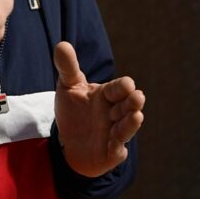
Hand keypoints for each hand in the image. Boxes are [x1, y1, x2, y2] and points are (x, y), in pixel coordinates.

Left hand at [54, 41, 144, 177]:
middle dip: (132, 102)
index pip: (117, 89)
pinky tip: (118, 149)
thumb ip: (68, 67)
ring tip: (136, 116)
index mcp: (107, 95)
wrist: (69, 141)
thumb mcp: (68, 87)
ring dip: (130, 124)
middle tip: (138, 97)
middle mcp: (114, 113)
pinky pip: (116, 152)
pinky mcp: (110, 153)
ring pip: (125, 128)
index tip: (127, 84)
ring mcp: (114, 133)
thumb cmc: (75, 110)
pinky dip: (117, 150)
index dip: (122, 87)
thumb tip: (61, 44)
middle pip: (126, 107)